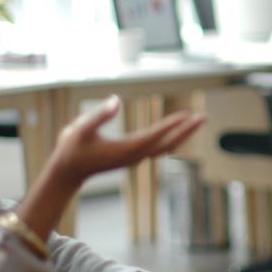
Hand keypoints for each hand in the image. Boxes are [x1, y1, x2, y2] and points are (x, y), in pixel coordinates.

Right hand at [48, 95, 205, 185]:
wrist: (68, 171)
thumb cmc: (72, 149)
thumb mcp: (80, 129)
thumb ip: (98, 115)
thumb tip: (116, 100)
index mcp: (124, 150)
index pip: (153, 137)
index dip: (170, 126)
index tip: (186, 116)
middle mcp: (134, 155)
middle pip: (167, 144)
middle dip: (186, 131)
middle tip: (203, 117)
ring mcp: (135, 157)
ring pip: (166, 146)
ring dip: (183, 134)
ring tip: (197, 120)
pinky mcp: (134, 156)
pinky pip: (159, 147)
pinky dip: (172, 137)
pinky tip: (180, 129)